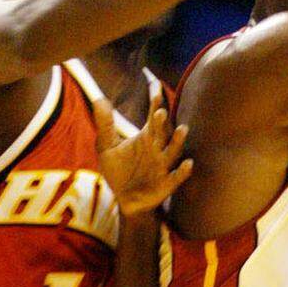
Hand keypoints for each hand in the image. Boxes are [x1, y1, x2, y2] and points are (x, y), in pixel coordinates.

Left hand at [95, 93, 191, 217]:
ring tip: (183, 129)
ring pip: (173, 152)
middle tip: (160, 111)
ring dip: (178, 141)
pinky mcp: (166, 185)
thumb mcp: (107, 147)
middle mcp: (158, 149)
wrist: (126, 201)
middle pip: (162, 133)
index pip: (152, 117)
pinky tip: (188, 163)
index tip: (154, 85)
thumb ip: (105, 125)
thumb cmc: (120, 171)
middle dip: (162, 123)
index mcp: (146, 138)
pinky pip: (176, 177)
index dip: (154, 102)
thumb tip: (99, 99)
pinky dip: (183, 171)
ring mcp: (163, 167)